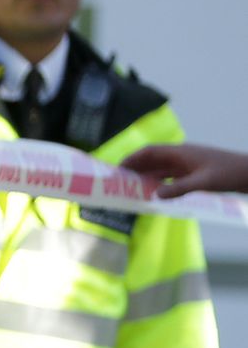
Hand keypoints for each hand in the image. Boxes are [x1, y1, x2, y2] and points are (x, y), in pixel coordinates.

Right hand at [121, 143, 247, 197]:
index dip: (132, 159)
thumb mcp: (204, 182)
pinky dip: (159, 182)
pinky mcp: (193, 173)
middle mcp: (181, 156)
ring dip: (146, 176)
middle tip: (119, 181)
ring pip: (160, 168)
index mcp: (181, 152)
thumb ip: (179, 189)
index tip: (117, 169)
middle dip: (135, 168)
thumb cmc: (229, 173)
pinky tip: (154, 192)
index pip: (150, 152)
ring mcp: (187, 164)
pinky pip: (170, 176)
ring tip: (132, 188)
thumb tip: (155, 196)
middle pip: (152, 160)